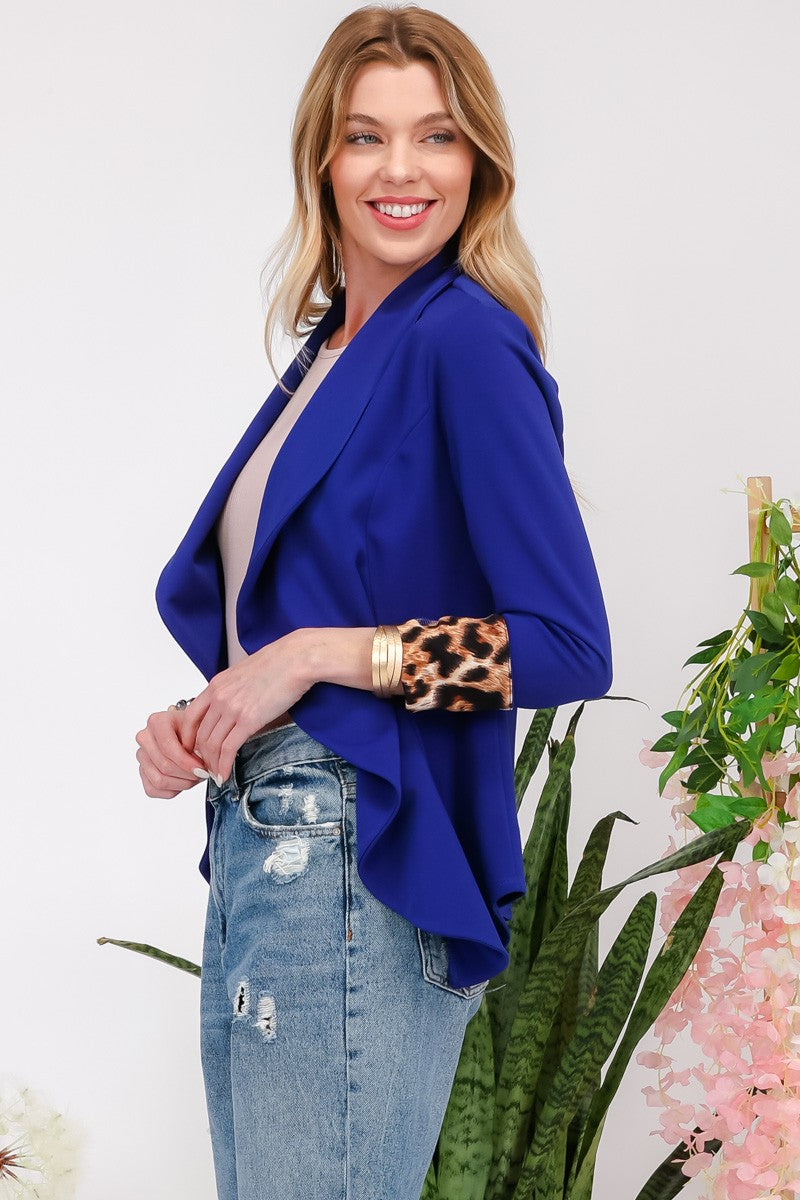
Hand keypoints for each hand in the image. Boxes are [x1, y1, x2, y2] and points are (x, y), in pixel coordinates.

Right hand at [135, 707, 209, 798]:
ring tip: (195, 778)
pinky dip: (172, 790)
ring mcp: (141, 755)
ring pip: (158, 780)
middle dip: (187, 774)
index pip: (168, 747)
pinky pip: (153, 789)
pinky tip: (184, 781)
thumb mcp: (201, 730)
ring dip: (181, 784)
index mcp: (157, 721)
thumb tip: (198, 767)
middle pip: (164, 765)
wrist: (190, 735)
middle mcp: (144, 737)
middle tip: (202, 774)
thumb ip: (198, 744)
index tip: (202, 769)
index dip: (186, 762)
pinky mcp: (142, 771)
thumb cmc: (195, 731)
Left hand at [180, 631, 310, 784]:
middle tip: (205, 768)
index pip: (190, 716)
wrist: (296, 659)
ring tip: (215, 776)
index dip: (188, 737)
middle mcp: (219, 696)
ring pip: (211, 745)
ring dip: (212, 764)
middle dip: (200, 756)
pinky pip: (228, 749)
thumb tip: (234, 706)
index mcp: (217, 684)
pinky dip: (223, 766)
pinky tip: (224, 775)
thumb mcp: (245, 673)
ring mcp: (232, 708)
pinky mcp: (248, 720)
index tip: (193, 749)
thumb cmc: (278, 663)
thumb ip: (233, 690)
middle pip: (200, 734)